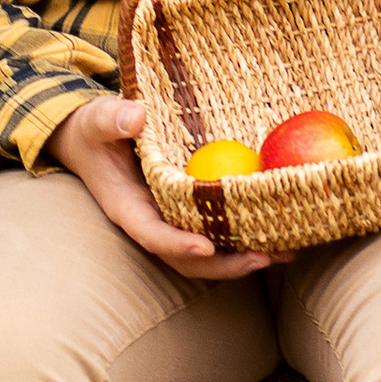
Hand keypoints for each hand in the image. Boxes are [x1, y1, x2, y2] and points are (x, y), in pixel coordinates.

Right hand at [51, 94, 272, 280]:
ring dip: (244, 258)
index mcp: (127, 208)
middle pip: (187, 259)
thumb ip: (113, 118)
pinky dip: (245, 237)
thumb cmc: (96, 130)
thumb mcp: (98, 120)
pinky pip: (217, 233)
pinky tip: (279, 231)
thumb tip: (137, 116)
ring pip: (207, 254)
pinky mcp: (189, 214)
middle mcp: (152, 223)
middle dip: (225, 264)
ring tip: (285, 252)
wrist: (95, 142)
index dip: (177, 245)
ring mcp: (172, 222)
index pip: (151, 234)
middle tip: (264, 257)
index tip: (206, 248)